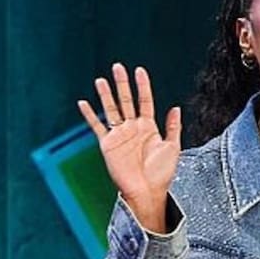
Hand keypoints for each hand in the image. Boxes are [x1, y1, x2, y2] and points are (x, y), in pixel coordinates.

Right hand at [77, 63, 179, 232]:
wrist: (147, 192)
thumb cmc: (162, 174)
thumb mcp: (173, 148)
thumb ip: (173, 127)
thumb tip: (176, 107)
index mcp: (149, 128)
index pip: (145, 101)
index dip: (142, 86)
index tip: (139, 70)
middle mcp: (132, 128)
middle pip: (126, 101)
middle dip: (122, 84)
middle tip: (118, 67)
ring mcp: (119, 135)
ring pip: (111, 110)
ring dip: (106, 95)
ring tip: (101, 80)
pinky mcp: (108, 144)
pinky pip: (97, 127)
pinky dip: (89, 115)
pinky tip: (83, 103)